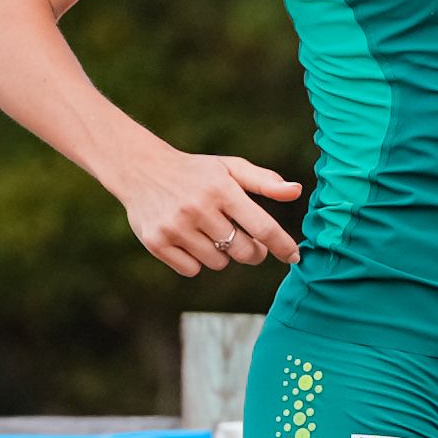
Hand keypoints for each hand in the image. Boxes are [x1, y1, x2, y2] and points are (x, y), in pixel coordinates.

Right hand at [114, 148, 302, 275]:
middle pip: (243, 252)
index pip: (262, 226)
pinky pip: (192, 270)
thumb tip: (296, 191)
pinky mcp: (156, 242)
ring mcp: (176, 227)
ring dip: (221, 254)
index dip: (283, 245)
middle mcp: (198, 208)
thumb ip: (264, 181)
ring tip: (209, 233)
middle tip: (248, 243)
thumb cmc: (195, 172)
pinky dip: (195, 261)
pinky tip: (188, 240)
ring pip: (218, 263)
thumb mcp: (229, 168)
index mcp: (222, 189)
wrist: (141, 170)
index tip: (295, 256)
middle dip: (253, 252)